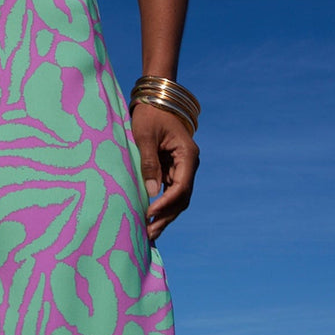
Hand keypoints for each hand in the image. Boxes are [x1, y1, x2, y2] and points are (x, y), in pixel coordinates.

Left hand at [130, 102, 198, 241]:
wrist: (155, 100)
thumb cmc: (149, 115)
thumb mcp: (145, 136)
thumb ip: (148, 163)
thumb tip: (150, 192)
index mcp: (187, 155)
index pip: (181, 186)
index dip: (166, 203)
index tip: (150, 214)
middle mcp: (189, 163)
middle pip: (182, 197)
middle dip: (166, 216)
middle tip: (149, 234)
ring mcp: (182, 167)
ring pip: (178, 198)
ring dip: (165, 215)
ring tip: (149, 233)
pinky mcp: (173, 169)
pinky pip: (170, 192)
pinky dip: (162, 205)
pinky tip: (150, 219)